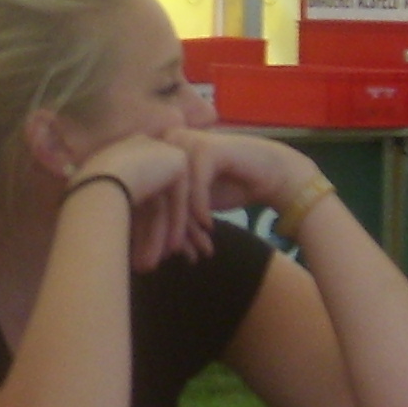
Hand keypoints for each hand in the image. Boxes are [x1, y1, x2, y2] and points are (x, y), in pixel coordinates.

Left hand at [65, 130, 318, 271]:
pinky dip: (199, 208)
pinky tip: (208, 227)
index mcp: (157, 153)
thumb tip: (136, 247)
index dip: (142, 231)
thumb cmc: (229, 188)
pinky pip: (195, 186)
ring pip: (173, 193)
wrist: (271, 174)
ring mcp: (185, 142)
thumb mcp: (191, 204)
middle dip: (155, 233)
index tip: (146, 261)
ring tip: (179, 252)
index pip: (142, 196)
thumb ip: (168, 215)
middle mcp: (167, 143)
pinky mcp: (206, 147)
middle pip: (154, 194)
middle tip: (153, 264)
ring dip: (177, 226)